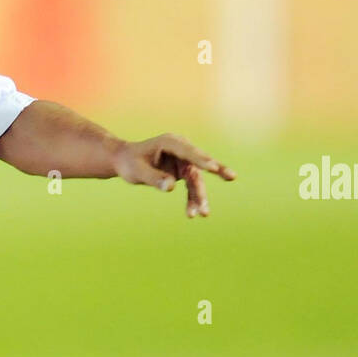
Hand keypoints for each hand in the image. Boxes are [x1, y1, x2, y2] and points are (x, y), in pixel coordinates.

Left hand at [113, 134, 235, 216]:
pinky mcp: (184, 171)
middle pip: (199, 163)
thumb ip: (154, 178)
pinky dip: (193, 199)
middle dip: (215, 172)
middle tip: (232, 176)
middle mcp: (181, 149)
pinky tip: (195, 213)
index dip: (201, 158)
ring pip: (197, 179)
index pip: (188, 151)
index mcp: (170, 142)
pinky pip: (192, 186)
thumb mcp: (137, 171)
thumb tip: (171, 187)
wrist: (125, 161)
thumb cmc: (129, 163)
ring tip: (204, 214)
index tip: (213, 166)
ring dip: (200, 196)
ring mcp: (184, 160)